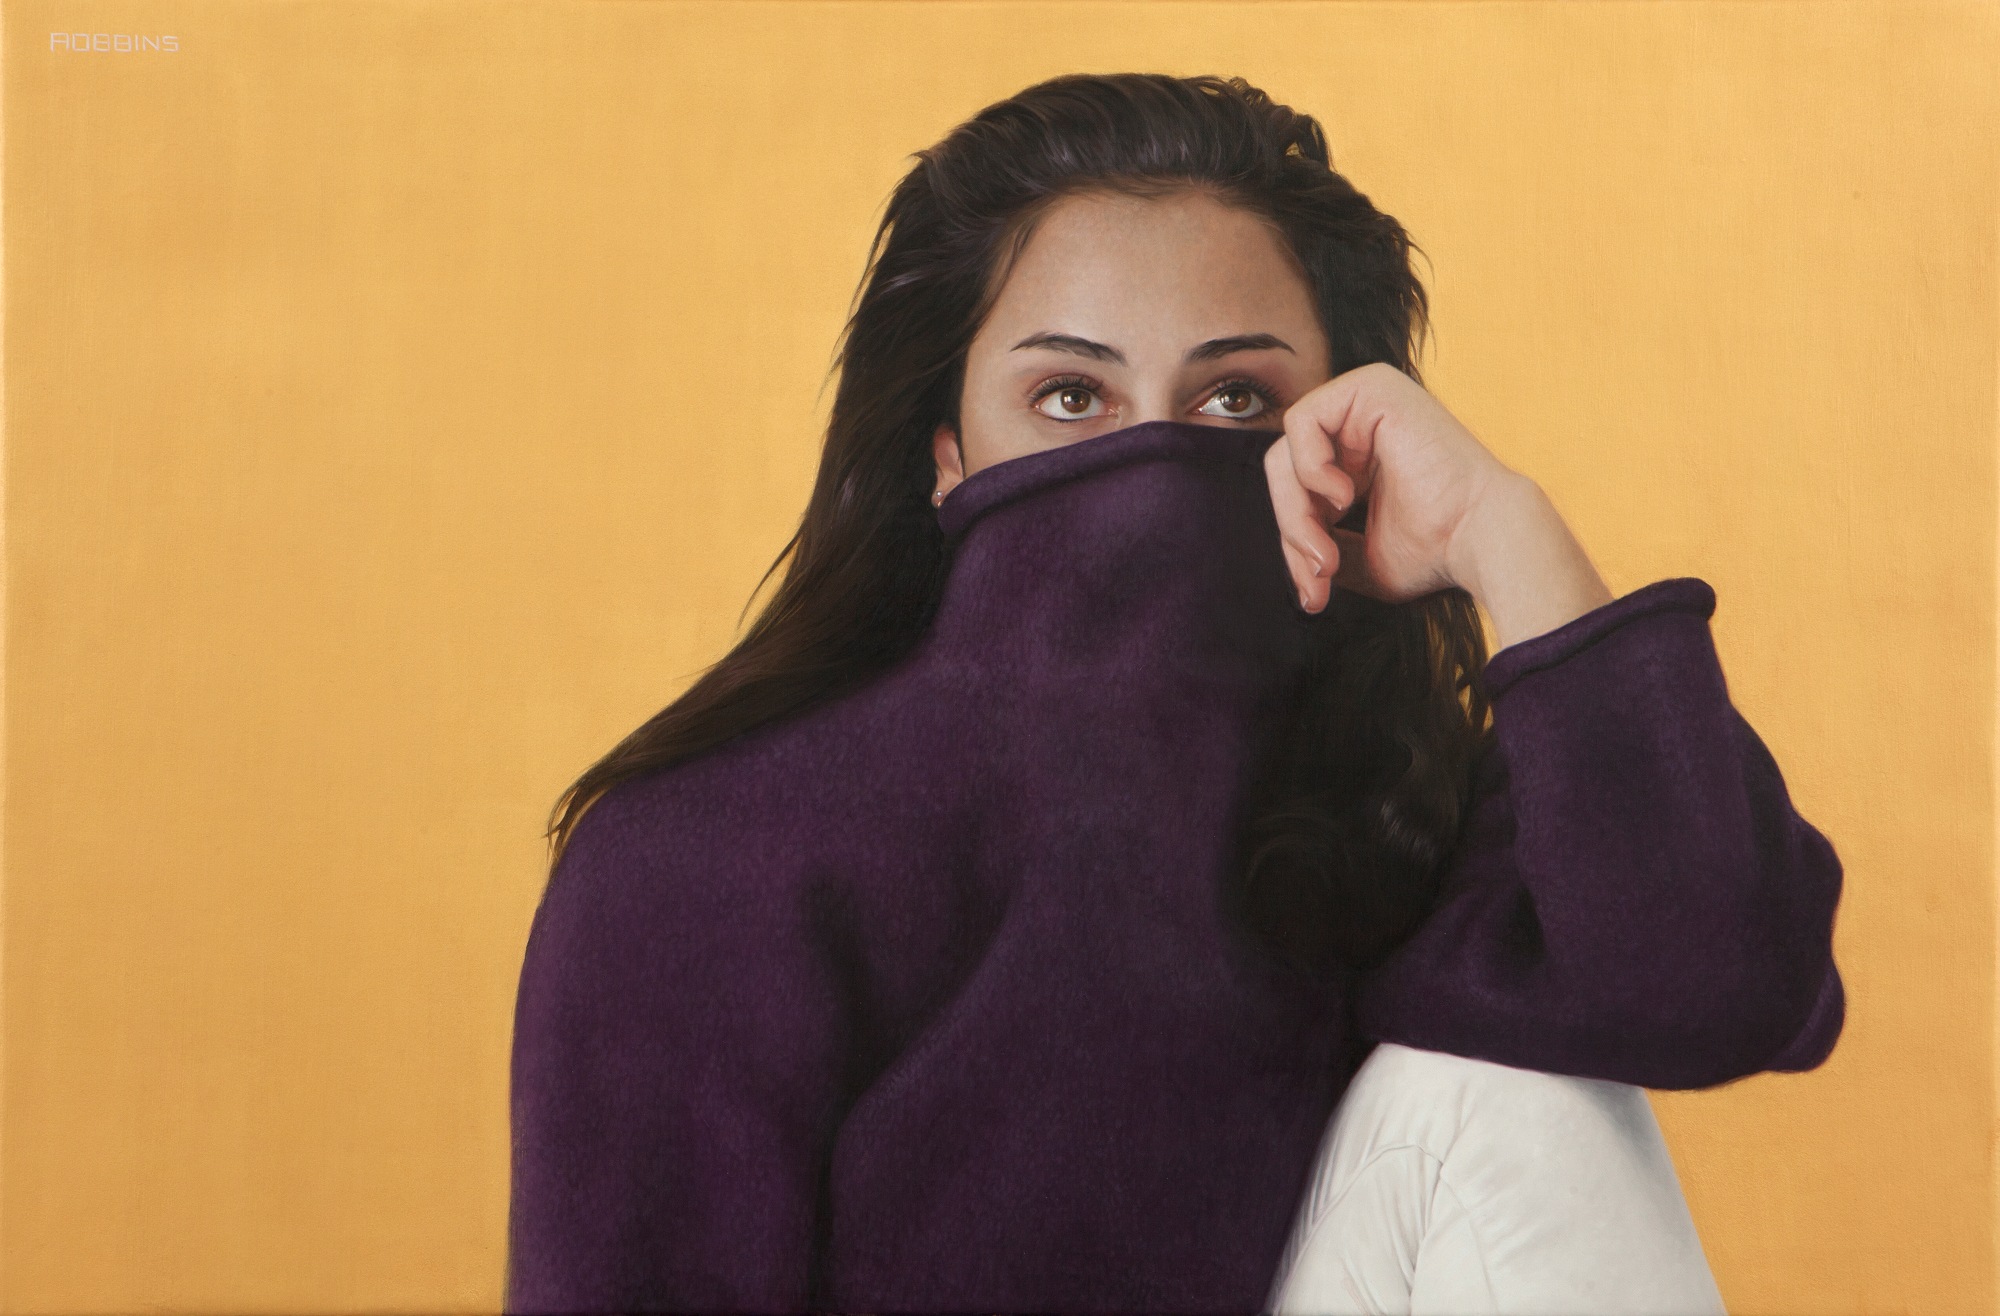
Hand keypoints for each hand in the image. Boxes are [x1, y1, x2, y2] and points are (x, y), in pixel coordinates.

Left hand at [1263, 362, 1520, 613]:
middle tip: (1319, 572)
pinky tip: (1344, 497)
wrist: (1481, 537)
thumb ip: (1318, 544)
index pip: (1294, 490)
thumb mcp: (1357, 557)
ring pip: (1285, 453)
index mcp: (1356, 455)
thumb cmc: (1433, 550)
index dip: (1295, 541)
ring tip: (1328, 550)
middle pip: (1283, 472)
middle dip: (1293, 530)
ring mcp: (1365, 400)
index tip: (1316, 590)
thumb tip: (1294, 563)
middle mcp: (1359, 423)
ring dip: (1297, 512)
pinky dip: (1309, 468)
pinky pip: (1302, 421)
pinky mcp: (1372, 385)